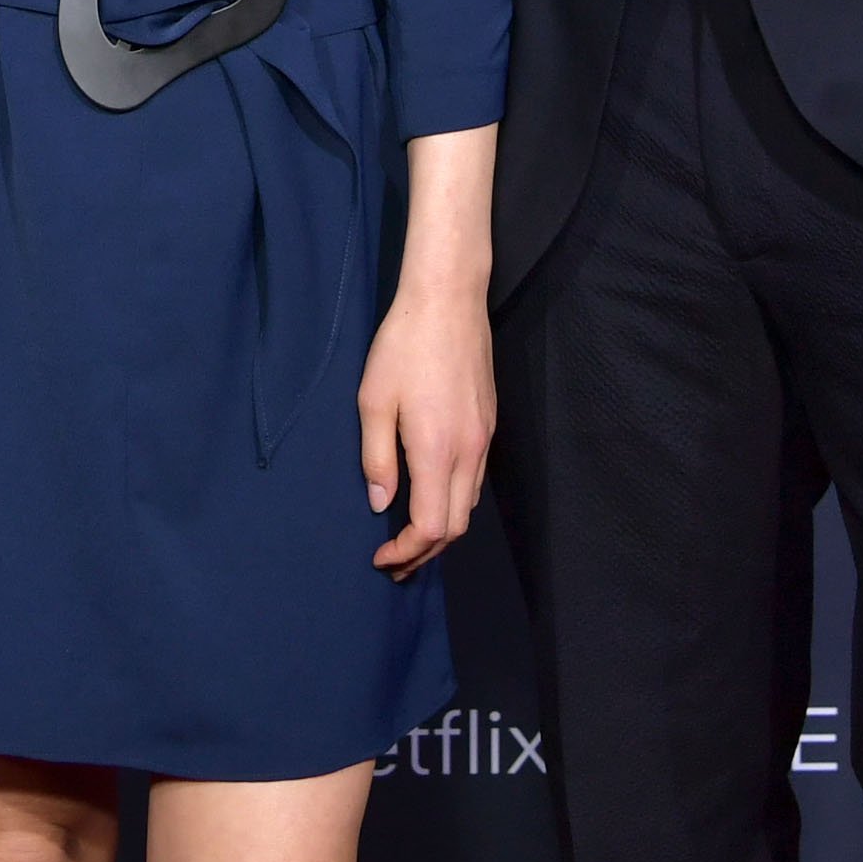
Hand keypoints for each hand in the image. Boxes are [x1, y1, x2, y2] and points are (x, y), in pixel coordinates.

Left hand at [362, 123, 499, 578]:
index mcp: (437, 450)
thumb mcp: (373, 401)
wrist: (448, 300)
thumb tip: (381, 505)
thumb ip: (377, 459)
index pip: (432, 528)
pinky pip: (474, 479)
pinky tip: (429, 494)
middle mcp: (469, 452)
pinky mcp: (488, 424)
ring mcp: (484, 438)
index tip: (380, 557)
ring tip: (408, 537)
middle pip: (456, 526)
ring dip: (441, 529)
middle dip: (425, 553)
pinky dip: (453, 501)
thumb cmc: (403, 346)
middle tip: (392, 561)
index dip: (408, 552)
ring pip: (468, 504)